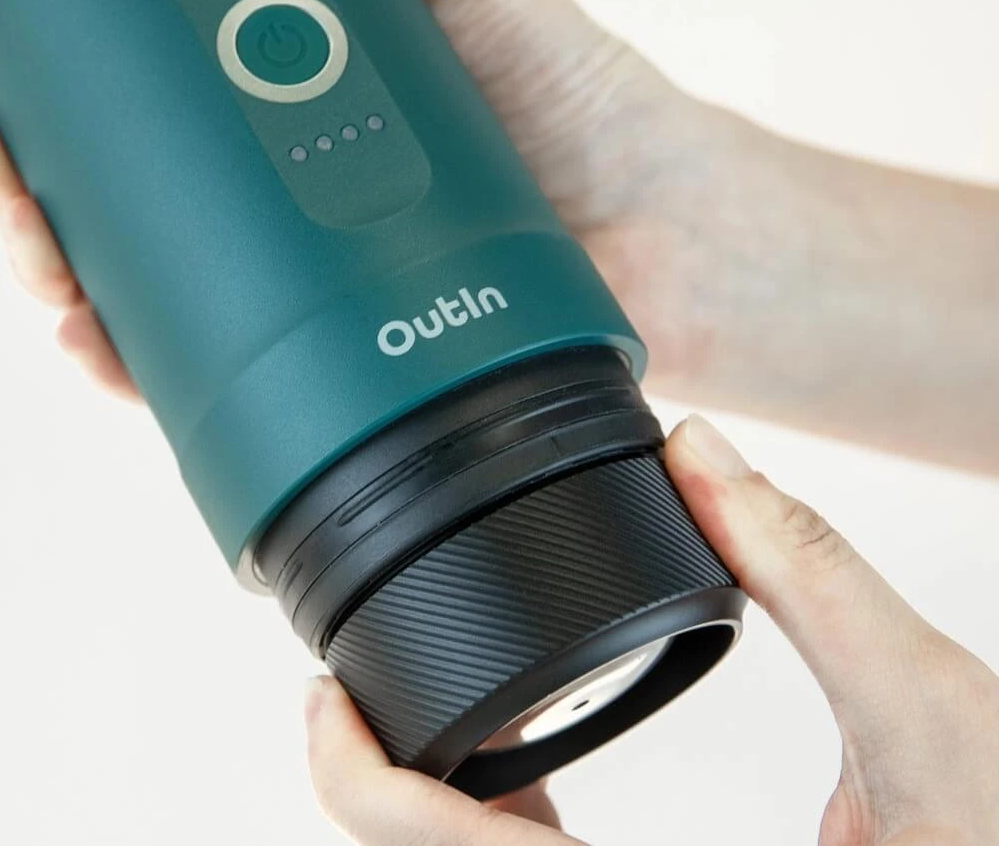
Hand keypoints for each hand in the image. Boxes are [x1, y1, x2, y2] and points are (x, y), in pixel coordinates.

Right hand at [0, 0, 720, 400]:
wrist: (656, 220)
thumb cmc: (568, 96)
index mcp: (277, 110)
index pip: (124, 101)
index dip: (37, 90)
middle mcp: (268, 198)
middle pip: (102, 191)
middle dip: (13, 170)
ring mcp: (287, 285)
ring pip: (128, 282)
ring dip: (47, 261)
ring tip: (23, 232)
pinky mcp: (320, 367)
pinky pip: (199, 372)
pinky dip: (128, 357)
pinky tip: (88, 329)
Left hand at [303, 416, 998, 844]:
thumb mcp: (939, 719)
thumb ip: (814, 573)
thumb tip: (703, 451)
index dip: (360, 780)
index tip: (323, 697)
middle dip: (381, 782)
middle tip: (354, 686)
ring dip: (435, 804)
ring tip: (419, 705)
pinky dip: (506, 825)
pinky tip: (516, 764)